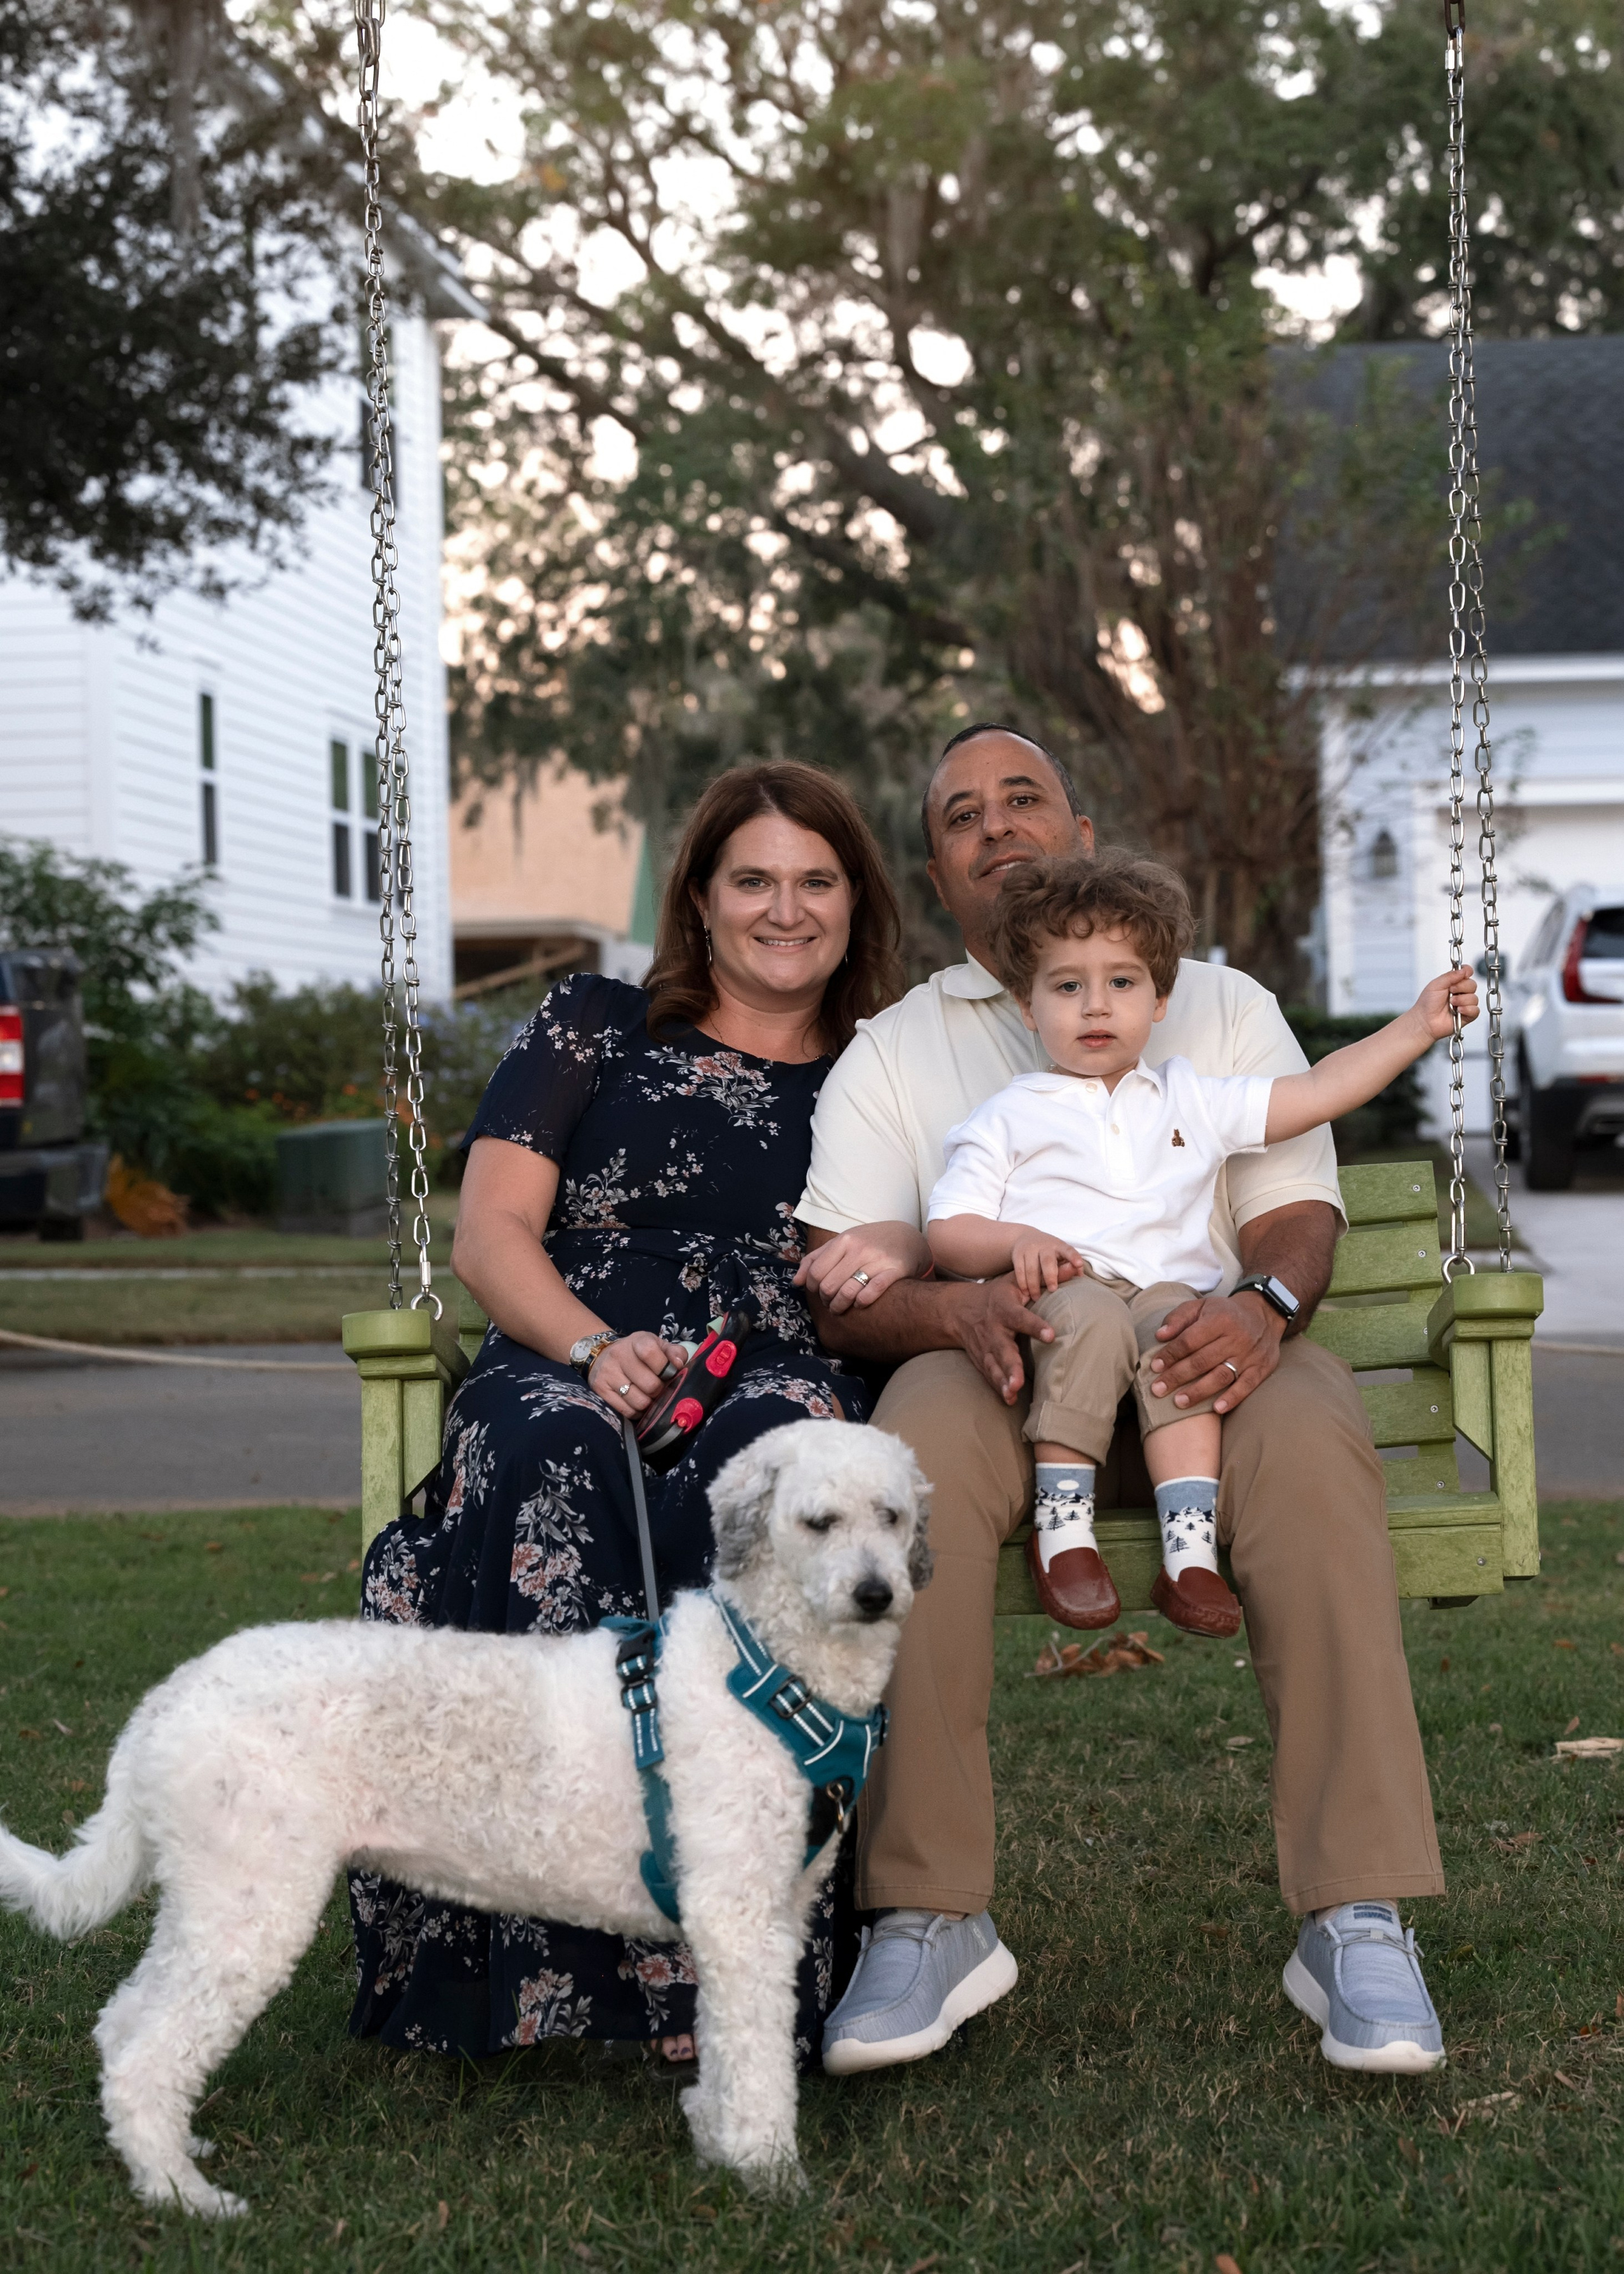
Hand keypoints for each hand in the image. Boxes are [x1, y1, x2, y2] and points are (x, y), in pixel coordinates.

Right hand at [587, 1332, 687, 1419]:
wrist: (602, 1356)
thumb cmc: (636, 1353)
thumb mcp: (656, 1345)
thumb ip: (674, 1352)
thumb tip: (680, 1364)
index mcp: (636, 1341)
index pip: (650, 1353)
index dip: (664, 1368)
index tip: (669, 1373)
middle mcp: (619, 1355)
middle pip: (650, 1385)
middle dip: (660, 1391)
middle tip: (660, 1389)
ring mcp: (607, 1373)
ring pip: (639, 1402)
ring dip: (649, 1404)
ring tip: (649, 1397)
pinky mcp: (600, 1390)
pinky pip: (626, 1411)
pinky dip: (637, 1412)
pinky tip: (638, 1404)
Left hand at [795, 1222, 928, 1314]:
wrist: (907, 1237)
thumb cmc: (869, 1242)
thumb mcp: (842, 1243)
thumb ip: (816, 1258)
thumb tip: (796, 1281)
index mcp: (844, 1240)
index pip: (816, 1272)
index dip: (813, 1287)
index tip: (819, 1291)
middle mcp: (859, 1249)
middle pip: (828, 1285)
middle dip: (825, 1299)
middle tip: (830, 1302)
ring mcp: (877, 1260)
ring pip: (847, 1292)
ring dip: (839, 1306)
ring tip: (840, 1308)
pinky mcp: (894, 1272)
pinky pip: (870, 1293)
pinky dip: (861, 1303)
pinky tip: (859, 1304)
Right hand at [950, 1275, 1055, 1405]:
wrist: (958, 1310)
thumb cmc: (997, 1295)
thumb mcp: (1016, 1281)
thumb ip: (1044, 1276)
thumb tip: (1073, 1267)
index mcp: (1004, 1308)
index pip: (1021, 1317)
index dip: (1035, 1326)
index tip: (1051, 1335)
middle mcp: (993, 1330)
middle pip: (1003, 1349)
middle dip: (1011, 1366)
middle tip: (1020, 1381)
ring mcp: (986, 1347)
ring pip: (994, 1366)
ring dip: (1003, 1380)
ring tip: (1012, 1393)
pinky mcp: (981, 1359)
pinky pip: (989, 1374)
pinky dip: (997, 1387)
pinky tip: (1008, 1399)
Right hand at [1010, 1231, 1084, 1302]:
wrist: (1026, 1237)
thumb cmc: (1049, 1252)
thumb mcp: (1060, 1254)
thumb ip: (1070, 1265)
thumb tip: (1080, 1275)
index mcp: (1059, 1246)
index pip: (1068, 1250)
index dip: (1074, 1257)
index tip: (1079, 1264)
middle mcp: (1044, 1246)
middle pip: (1047, 1261)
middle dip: (1050, 1276)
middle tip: (1053, 1289)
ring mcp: (1030, 1249)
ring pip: (1031, 1268)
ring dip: (1034, 1285)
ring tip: (1037, 1298)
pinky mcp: (1018, 1254)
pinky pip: (1019, 1270)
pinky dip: (1022, 1283)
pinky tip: (1026, 1292)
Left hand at [1148, 1291, 1282, 1415]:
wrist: (1264, 1313)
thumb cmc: (1225, 1312)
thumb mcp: (1202, 1306)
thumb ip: (1179, 1318)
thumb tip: (1160, 1335)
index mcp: (1219, 1320)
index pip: (1189, 1341)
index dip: (1171, 1354)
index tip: (1154, 1367)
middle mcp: (1235, 1338)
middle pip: (1202, 1361)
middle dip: (1177, 1376)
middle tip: (1157, 1390)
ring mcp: (1249, 1355)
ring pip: (1221, 1376)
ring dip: (1199, 1391)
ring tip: (1179, 1403)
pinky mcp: (1261, 1368)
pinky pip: (1247, 1385)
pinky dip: (1232, 1398)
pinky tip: (1216, 1409)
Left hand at [1415, 966, 1479, 1040]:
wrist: (1424, 1020)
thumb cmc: (1427, 1003)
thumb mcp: (1436, 985)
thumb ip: (1450, 976)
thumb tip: (1464, 970)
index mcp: (1453, 983)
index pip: (1467, 973)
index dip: (1468, 972)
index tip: (1464, 974)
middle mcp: (1460, 993)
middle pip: (1473, 985)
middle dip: (1462, 987)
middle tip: (1451, 991)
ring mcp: (1464, 1004)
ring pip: (1474, 998)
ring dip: (1462, 1000)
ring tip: (1451, 1003)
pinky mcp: (1467, 1016)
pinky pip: (1475, 1010)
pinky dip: (1467, 1009)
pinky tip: (1458, 1011)